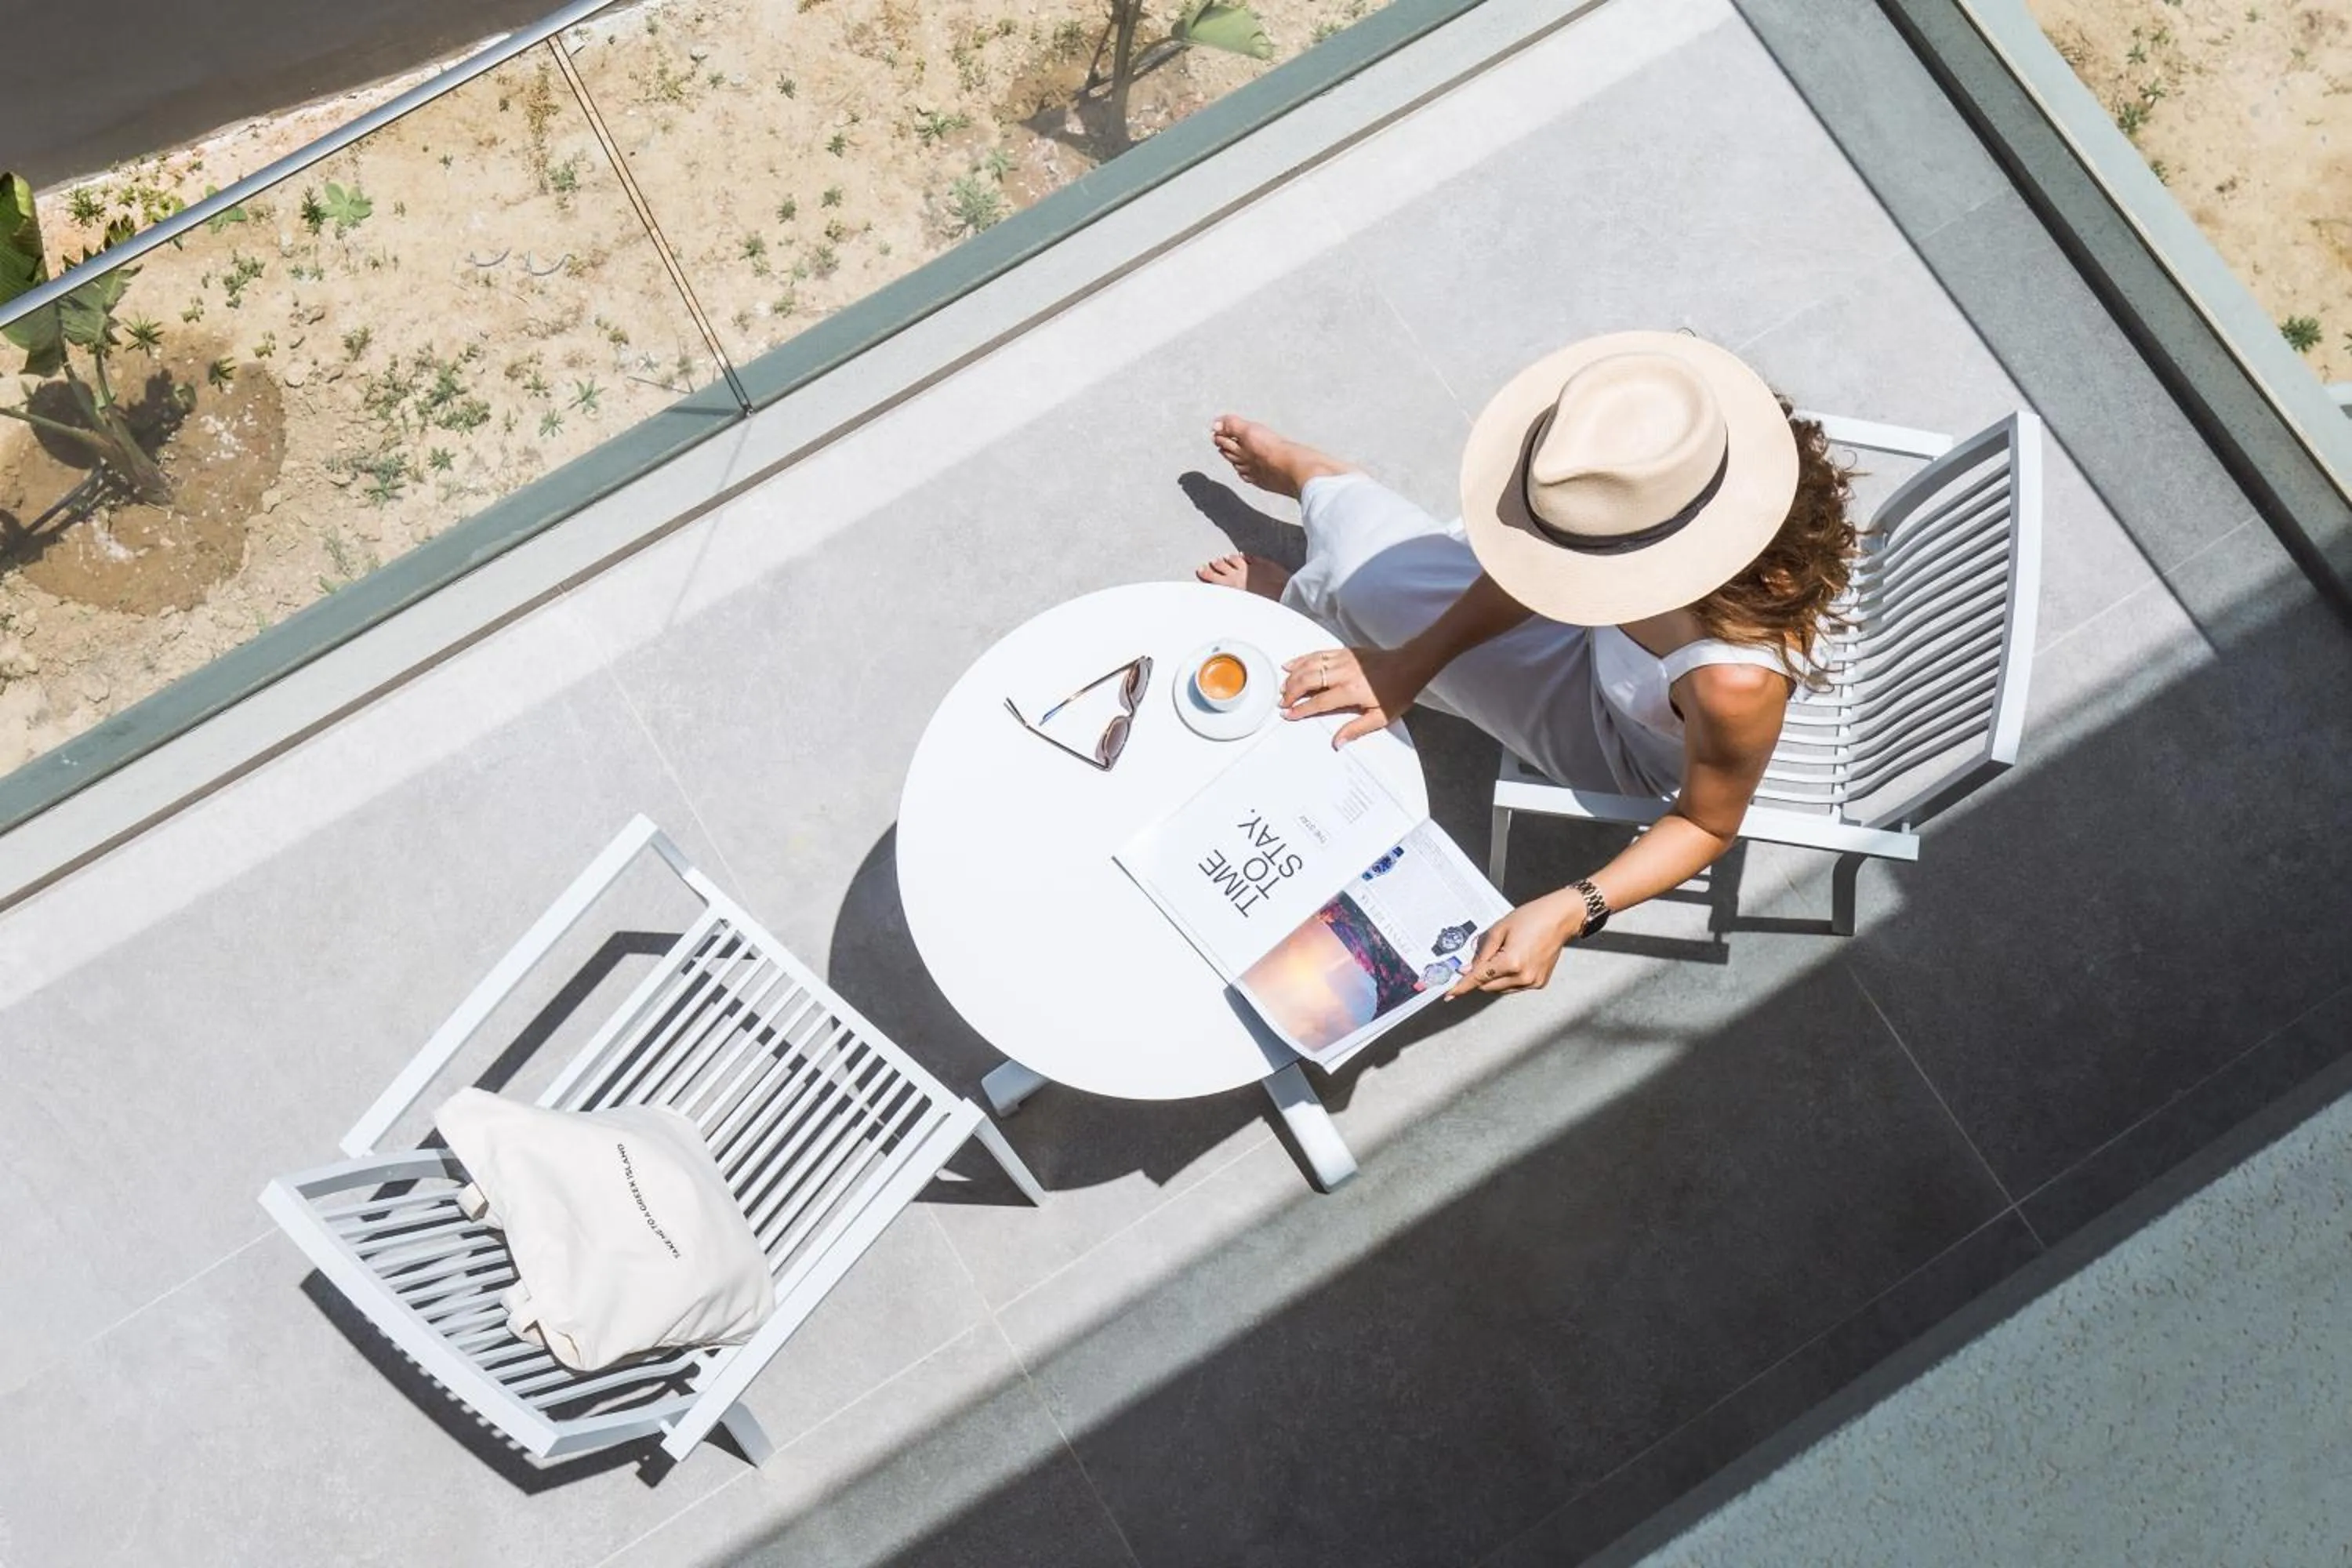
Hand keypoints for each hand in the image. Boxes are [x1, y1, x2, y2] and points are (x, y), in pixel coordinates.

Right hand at [1279, 645, 1428, 745]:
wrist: (1409, 665)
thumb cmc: (1398, 690)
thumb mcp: (1381, 717)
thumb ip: (1356, 729)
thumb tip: (1337, 742)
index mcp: (1350, 691)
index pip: (1318, 702)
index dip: (1301, 710)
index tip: (1289, 715)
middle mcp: (1343, 673)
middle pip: (1308, 681)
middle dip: (1291, 692)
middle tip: (1283, 702)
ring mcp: (1343, 660)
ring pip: (1310, 665)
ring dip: (1293, 675)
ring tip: (1283, 686)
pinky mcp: (1344, 652)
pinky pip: (1318, 654)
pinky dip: (1302, 659)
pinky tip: (1293, 664)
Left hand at [1446, 892, 1585, 998]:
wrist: (1560, 918)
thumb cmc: (1533, 917)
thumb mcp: (1500, 929)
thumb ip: (1481, 952)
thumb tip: (1467, 969)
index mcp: (1511, 962)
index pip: (1479, 978)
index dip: (1462, 986)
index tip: (1449, 994)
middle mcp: (1523, 976)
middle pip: (1488, 987)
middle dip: (1480, 976)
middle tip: (1480, 960)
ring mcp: (1533, 982)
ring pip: (1500, 989)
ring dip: (1494, 978)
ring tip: (1504, 954)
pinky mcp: (1539, 983)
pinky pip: (1514, 986)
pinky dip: (1508, 978)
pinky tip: (1514, 960)